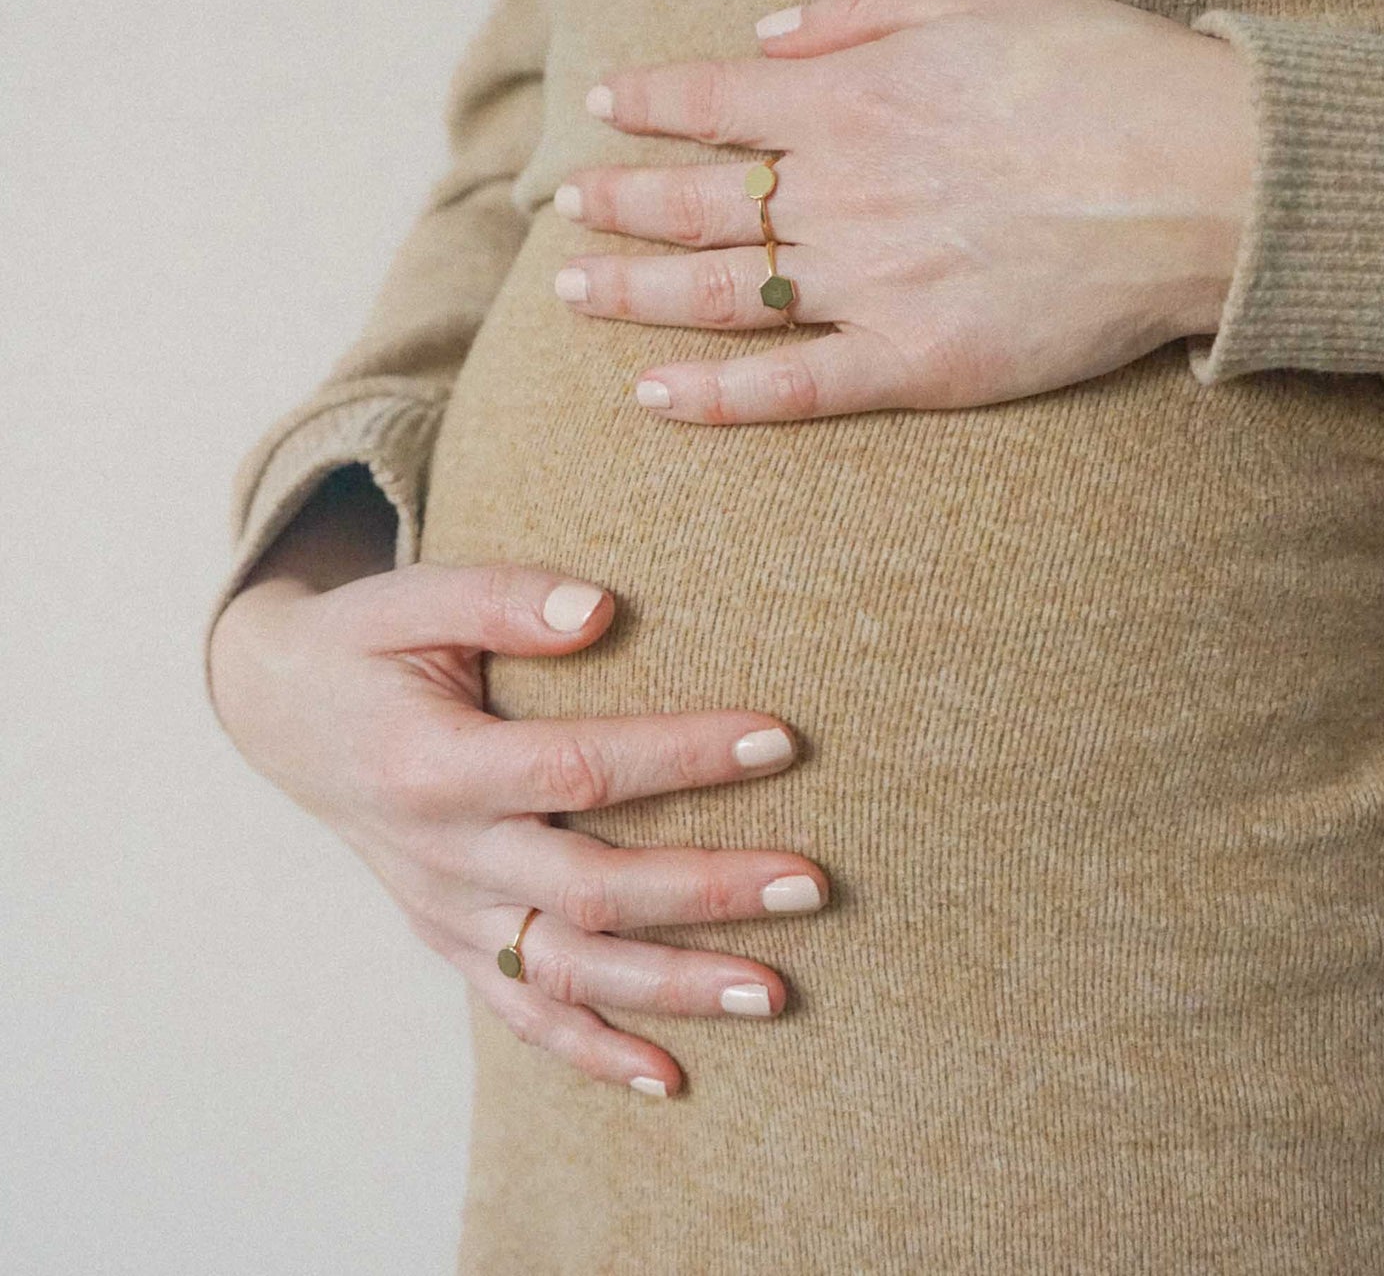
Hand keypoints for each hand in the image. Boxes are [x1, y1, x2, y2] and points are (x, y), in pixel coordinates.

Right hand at [210, 557, 827, 1098]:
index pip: (577, 768)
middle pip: (590, 889)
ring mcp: (445, 910)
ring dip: (672, 987)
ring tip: (775, 993)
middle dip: (708, 890)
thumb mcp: (410, 599)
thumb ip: (501, 598)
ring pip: (567, 970)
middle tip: (812, 883)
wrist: (281, 717)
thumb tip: (601, 610)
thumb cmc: (362, 646)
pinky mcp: (448, 938)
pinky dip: (591, 1051)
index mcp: (432, 765)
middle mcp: (441, 855)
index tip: (778, 741)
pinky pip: (519, 1011)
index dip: (681, 757)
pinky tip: (668, 1075)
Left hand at [553, 0, 1257, 423]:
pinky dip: (717, 397)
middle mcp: (840, 195)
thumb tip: (768, 35)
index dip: (648, 103)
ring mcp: (869, 285)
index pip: (714, 101)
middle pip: (696, 203)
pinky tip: (653, 396)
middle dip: (617, 204)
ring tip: (574, 295)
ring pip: (722, 294)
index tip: (604, 109)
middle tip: (562, 213)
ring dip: (636, 294)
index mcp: (852, 103)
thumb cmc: (1100, 75)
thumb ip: (860, 11)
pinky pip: (791, 388)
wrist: (1197, 181)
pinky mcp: (911, 364)